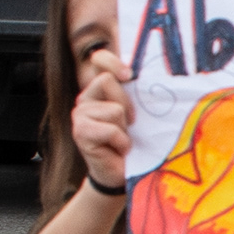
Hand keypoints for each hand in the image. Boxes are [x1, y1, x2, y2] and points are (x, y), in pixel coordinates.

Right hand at [68, 48, 132, 190]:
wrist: (121, 173)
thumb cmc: (134, 141)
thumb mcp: (138, 112)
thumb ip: (136, 92)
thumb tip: (154, 72)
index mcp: (100, 89)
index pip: (99, 59)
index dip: (112, 61)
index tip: (129, 75)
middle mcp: (86, 98)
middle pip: (107, 80)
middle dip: (126, 103)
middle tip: (130, 124)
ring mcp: (80, 114)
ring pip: (113, 108)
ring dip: (124, 128)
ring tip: (121, 139)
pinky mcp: (80, 132)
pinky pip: (110, 129)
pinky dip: (121, 142)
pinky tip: (117, 150)